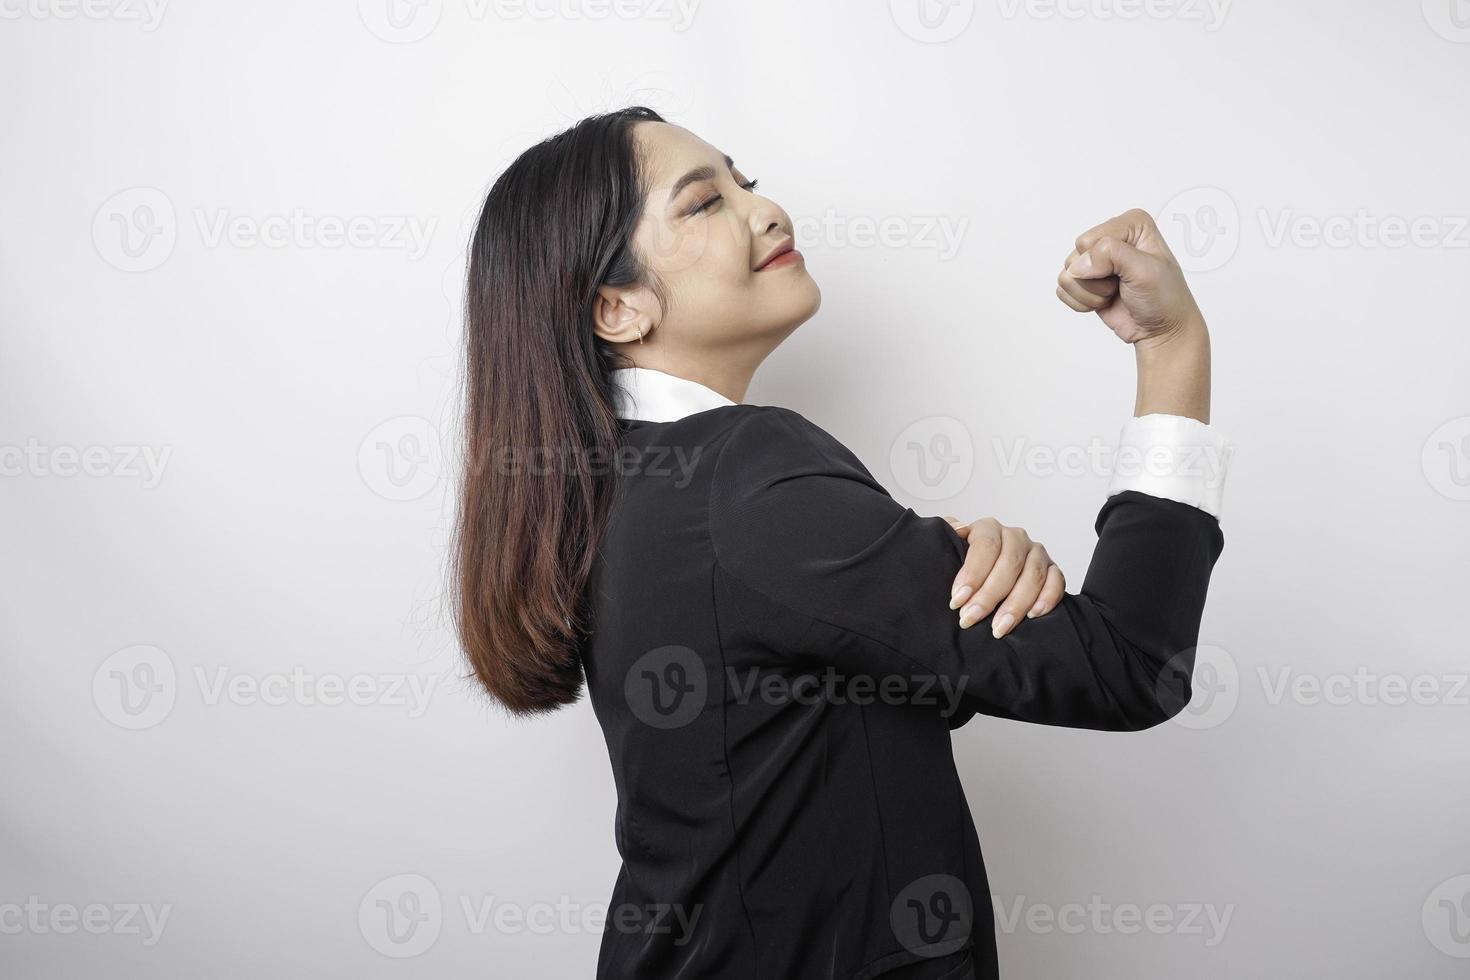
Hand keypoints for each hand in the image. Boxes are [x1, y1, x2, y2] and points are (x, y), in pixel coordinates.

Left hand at [943, 516, 1065, 637]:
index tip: (957, 600)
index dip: (972, 573)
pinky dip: (1048, 598)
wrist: (985, 571)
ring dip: (1015, 605)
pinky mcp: (1052, 569)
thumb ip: (945, 536)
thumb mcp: (949, 547)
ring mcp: (1036, 552)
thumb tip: (949, 531)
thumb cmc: (964, 564)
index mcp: (989, 528)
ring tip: (998, 628)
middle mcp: (1015, 537)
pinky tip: (1033, 615)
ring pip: (1032, 576)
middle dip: (988, 596)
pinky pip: (1057, 581)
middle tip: (970, 619)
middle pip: (1008, 564)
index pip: (986, 545)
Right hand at [1056, 208, 1204, 348]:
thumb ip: (1111, 255)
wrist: (1161, 329)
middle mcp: (1111, 238)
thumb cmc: (1163, 298)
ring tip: (1114, 294)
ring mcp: (1095, 260)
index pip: (1090, 240)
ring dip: (1090, 294)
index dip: (1104, 262)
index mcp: (1131, 224)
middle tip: (1122, 285)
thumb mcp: (1145, 270)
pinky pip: (1062, 290)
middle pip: (1076, 257)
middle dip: (1097, 279)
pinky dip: (1082, 303)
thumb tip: (1078, 265)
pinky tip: (1104, 302)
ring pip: (1067, 275)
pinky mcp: (1084, 281)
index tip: (1130, 273)